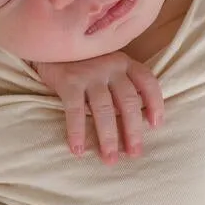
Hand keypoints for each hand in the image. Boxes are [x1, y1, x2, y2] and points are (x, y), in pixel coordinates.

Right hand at [32, 52, 163, 164]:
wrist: (49, 45)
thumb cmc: (82, 62)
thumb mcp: (106, 66)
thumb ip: (120, 85)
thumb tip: (134, 123)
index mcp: (123, 62)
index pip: (147, 81)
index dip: (154, 103)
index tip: (155, 126)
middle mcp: (110, 65)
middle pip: (128, 101)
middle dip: (132, 131)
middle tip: (133, 154)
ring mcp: (89, 72)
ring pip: (104, 109)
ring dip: (108, 137)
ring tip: (109, 159)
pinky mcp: (69, 80)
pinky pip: (76, 110)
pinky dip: (77, 131)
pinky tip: (77, 149)